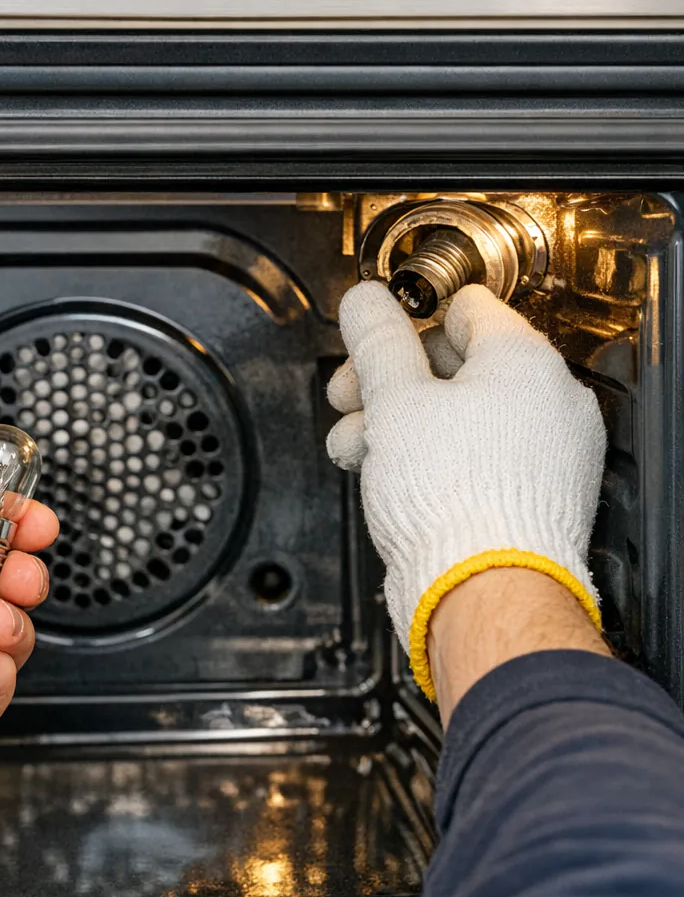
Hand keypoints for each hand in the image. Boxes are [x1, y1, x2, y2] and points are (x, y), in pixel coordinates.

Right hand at [325, 282, 605, 699]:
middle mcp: (546, 403)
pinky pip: (471, 459)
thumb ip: (377, 342)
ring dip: (395, 425)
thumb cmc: (453, 501)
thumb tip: (364, 303)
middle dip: (389, 382)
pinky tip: (384, 474)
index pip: (463, 308)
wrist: (480, 593)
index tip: (373, 337)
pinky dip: (426, 460)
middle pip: (453, 366)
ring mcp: (542, 454)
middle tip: (350, 396)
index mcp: (524, 362)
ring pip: (456, 417)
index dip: (406, 320)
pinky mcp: (527, 497)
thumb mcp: (395, 401)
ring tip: (356, 446)